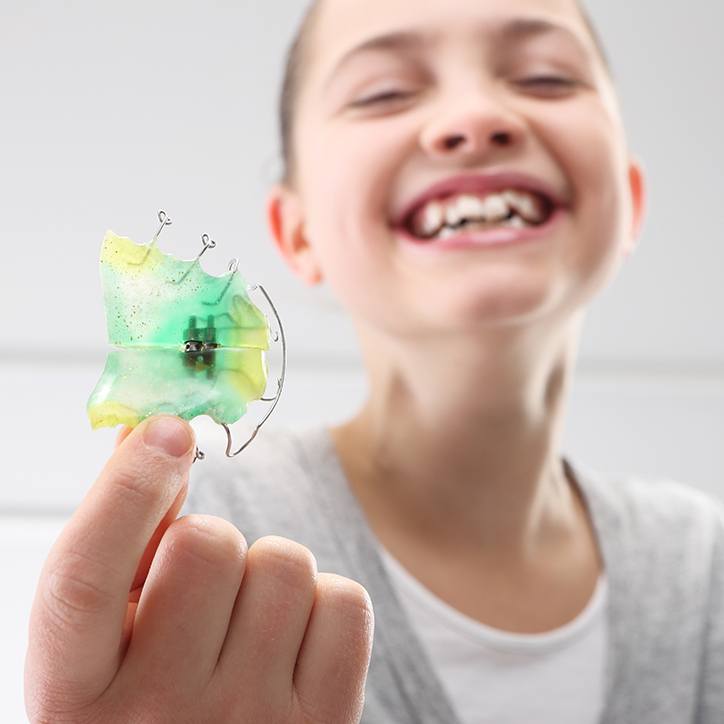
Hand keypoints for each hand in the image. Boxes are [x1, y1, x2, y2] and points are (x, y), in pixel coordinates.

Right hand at [25, 416, 373, 722]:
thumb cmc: (149, 700)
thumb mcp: (104, 645)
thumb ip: (120, 543)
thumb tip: (148, 431)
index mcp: (75, 698)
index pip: (83, 577)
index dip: (127, 487)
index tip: (166, 429)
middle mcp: (157, 717)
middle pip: (208, 545)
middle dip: (211, 542)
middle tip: (204, 589)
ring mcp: (248, 723)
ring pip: (285, 563)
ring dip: (270, 575)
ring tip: (246, 626)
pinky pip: (346, 603)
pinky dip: (325, 606)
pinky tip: (295, 645)